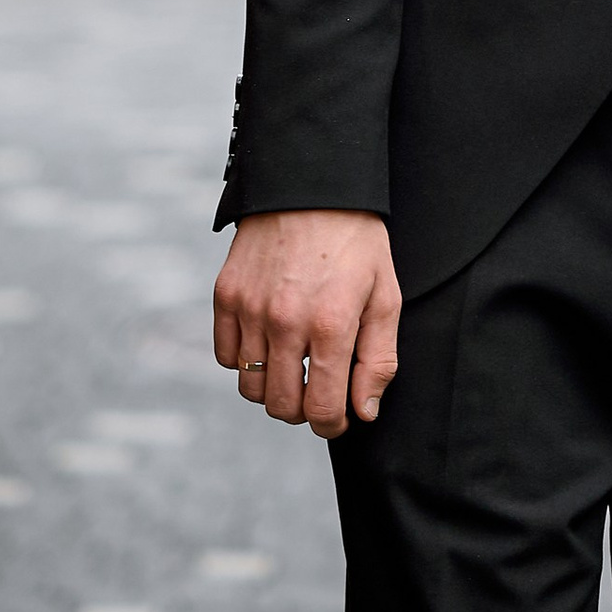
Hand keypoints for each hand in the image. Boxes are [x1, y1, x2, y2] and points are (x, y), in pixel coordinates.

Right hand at [212, 211, 401, 439]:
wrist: (312, 186)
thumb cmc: (357, 242)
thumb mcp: (385, 296)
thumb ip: (378, 360)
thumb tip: (364, 412)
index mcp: (330, 325)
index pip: (322, 409)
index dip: (332, 425)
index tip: (339, 418)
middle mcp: (285, 322)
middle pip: (282, 406)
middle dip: (303, 411)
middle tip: (318, 393)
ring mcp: (250, 309)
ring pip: (250, 387)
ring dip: (273, 388)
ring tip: (295, 368)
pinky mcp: (226, 295)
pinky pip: (226, 357)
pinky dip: (244, 361)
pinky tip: (269, 344)